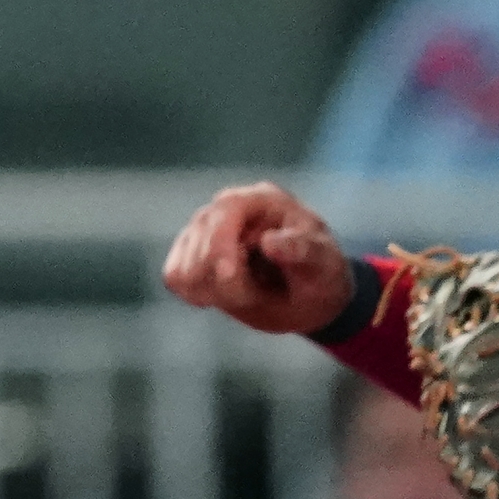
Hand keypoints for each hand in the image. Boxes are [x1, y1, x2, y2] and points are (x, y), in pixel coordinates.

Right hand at [161, 181, 356, 334]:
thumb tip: (269, 242)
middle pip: (199, 242)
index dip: (222, 245)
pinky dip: (194, 294)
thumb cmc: (322, 273)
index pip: (223, 211)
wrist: (311, 296)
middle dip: (226, 280)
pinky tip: (220, 297)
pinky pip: (174, 277)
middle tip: (257, 294)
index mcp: (261, 200)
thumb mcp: (324, 263)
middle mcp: (226, 210)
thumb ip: (301, 250)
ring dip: (213, 291)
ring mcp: (205, 232)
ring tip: (246, 293)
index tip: (232, 278)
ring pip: (183, 265)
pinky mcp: (192, 256)